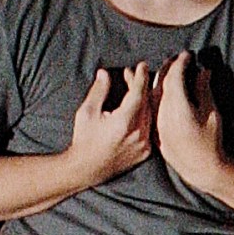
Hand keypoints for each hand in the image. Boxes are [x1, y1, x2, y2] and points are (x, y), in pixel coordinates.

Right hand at [68, 64, 154, 184]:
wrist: (86, 168)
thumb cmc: (83, 139)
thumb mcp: (86, 112)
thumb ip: (98, 91)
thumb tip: (104, 73)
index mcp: (124, 122)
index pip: (138, 93)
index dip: (140, 77)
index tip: (142, 66)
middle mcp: (138, 133)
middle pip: (145, 103)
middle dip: (141, 87)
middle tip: (134, 74)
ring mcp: (144, 144)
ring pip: (150, 115)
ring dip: (144, 101)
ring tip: (136, 90)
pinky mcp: (145, 152)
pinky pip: (150, 129)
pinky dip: (146, 117)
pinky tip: (140, 109)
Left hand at [153, 52, 225, 192]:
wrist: (200, 169)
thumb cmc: (211, 141)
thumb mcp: (212, 113)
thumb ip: (204, 91)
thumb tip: (203, 72)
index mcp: (178, 108)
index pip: (174, 78)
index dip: (180, 64)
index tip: (186, 55)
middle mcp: (163, 115)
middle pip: (160, 85)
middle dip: (166, 69)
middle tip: (173, 59)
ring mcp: (156, 125)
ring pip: (148, 97)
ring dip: (146, 82)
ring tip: (139, 70)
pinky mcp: (153, 132)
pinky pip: (145, 110)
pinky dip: (141, 99)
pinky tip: (137, 94)